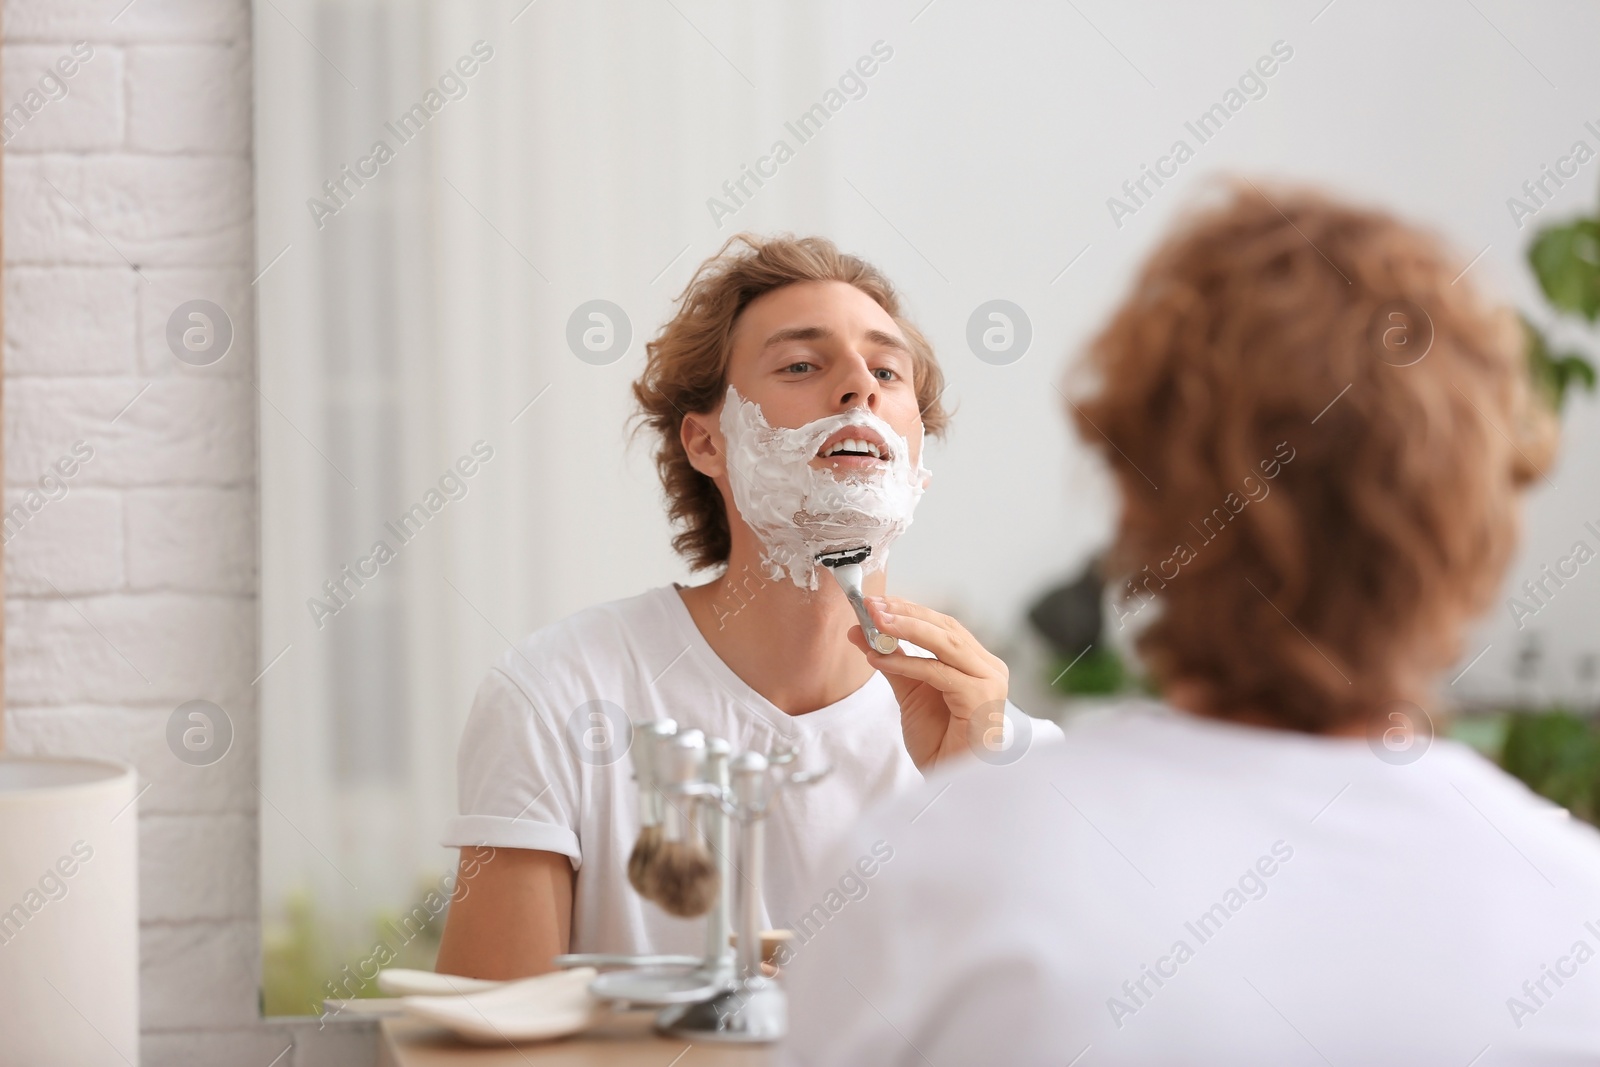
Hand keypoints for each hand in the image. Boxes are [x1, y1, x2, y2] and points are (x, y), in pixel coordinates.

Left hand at [846, 596, 1008, 771]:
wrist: (951, 780)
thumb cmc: (939, 741)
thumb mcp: (910, 692)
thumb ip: (891, 659)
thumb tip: (860, 631)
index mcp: (977, 663)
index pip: (943, 626)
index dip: (910, 610)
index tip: (877, 601)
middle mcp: (988, 668)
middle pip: (945, 628)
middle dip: (906, 613)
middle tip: (872, 604)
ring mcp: (989, 682)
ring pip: (945, 643)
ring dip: (906, 628)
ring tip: (874, 621)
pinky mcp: (980, 699)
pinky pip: (937, 672)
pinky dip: (905, 662)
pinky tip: (878, 659)